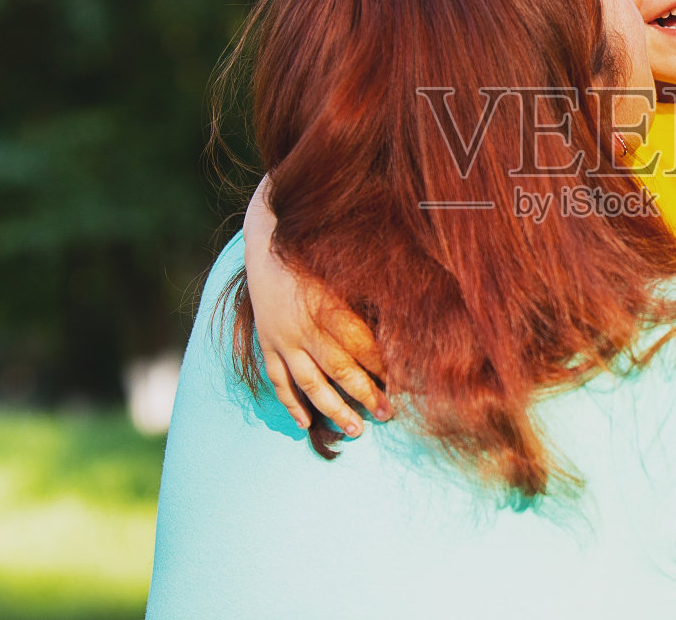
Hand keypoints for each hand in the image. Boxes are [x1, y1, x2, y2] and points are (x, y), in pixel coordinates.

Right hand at [245, 177, 390, 435]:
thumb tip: (409, 310)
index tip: (402, 384)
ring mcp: (282, 338)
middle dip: (364, 395)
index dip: (382, 367)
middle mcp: (303, 326)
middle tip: (387, 415)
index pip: (360, 345)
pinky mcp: (267, 343)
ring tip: (355, 431)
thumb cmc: (315, 255)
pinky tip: (306, 423)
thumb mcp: (344, 270)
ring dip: (332, 409)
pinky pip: (278, 380)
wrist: (266, 243)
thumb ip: (369, 294)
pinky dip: (291, 403)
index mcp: (328, 306)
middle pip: (338, 369)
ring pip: (308, 382)